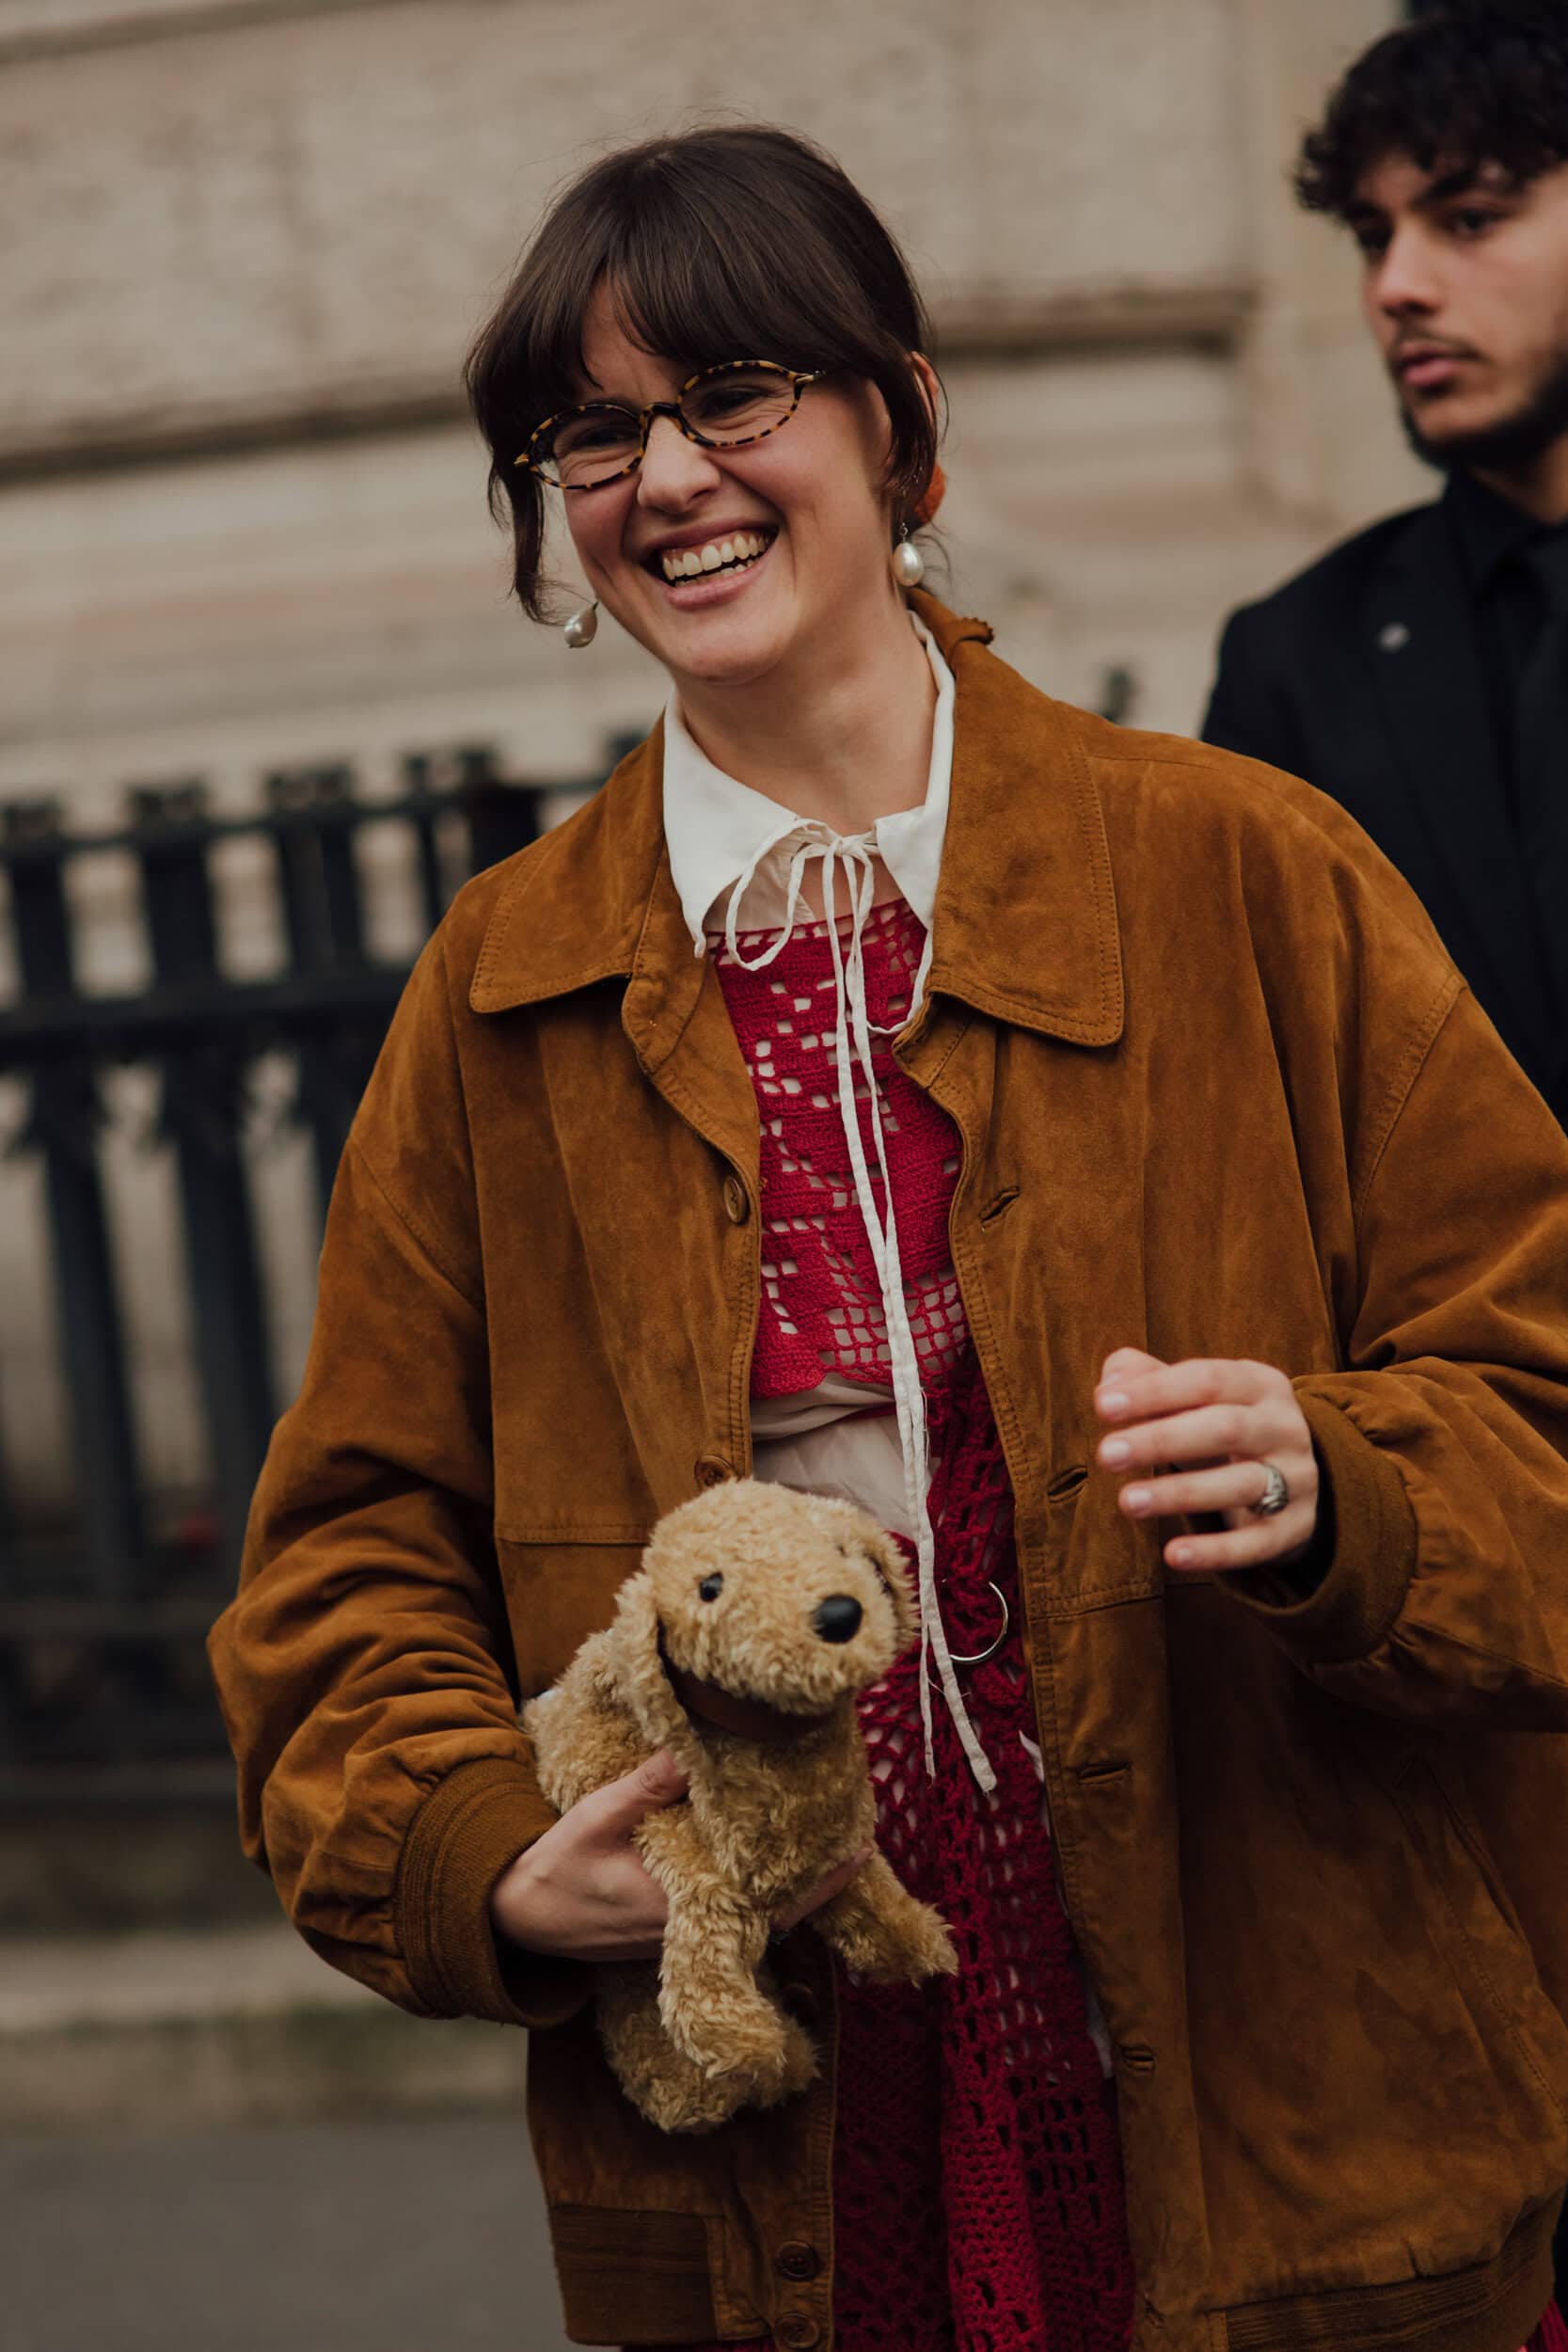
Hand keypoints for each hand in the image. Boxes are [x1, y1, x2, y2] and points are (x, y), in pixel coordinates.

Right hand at [489, 1749, 871, 1962]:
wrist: (517, 1916)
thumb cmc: (556, 1866)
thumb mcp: (597, 1815)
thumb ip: (646, 1786)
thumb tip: (693, 1750)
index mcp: (679, 1905)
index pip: (769, 1902)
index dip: (817, 1881)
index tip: (855, 1848)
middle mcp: (690, 1930)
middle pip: (775, 1912)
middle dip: (818, 1881)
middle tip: (860, 1839)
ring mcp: (682, 1935)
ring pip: (755, 1914)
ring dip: (791, 1885)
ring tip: (828, 1844)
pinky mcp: (673, 1931)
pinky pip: (731, 1914)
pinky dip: (758, 1889)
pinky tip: (771, 1859)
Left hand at [1093, 1346, 1319, 1574]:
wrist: (1292, 1477)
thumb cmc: (1221, 1426)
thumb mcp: (1194, 1397)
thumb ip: (1148, 1379)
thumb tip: (1110, 1382)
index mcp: (1260, 1384)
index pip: (1206, 1379)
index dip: (1154, 1391)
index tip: (1102, 1406)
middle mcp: (1285, 1427)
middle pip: (1224, 1428)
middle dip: (1161, 1440)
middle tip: (1106, 1454)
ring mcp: (1296, 1478)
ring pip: (1240, 1485)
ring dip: (1181, 1494)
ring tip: (1128, 1502)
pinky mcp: (1294, 1528)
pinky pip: (1256, 1543)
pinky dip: (1215, 1552)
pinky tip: (1172, 1555)